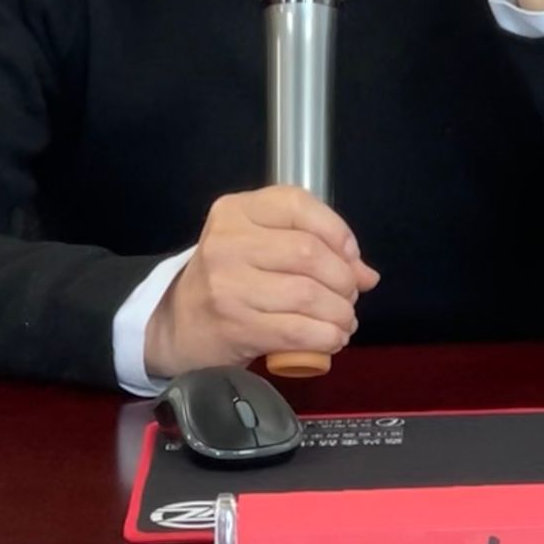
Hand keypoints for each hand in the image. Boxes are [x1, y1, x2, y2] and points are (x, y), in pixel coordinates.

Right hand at [143, 186, 380, 378]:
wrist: (177, 324)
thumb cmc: (228, 280)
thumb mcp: (258, 246)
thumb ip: (311, 247)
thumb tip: (367, 274)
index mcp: (235, 211)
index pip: (297, 204)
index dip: (336, 230)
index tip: (351, 256)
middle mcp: (227, 242)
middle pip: (309, 253)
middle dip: (343, 279)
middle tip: (348, 296)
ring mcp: (228, 286)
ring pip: (308, 295)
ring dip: (340, 313)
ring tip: (344, 320)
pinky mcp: (235, 326)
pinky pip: (297, 331)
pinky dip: (326, 337)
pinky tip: (332, 339)